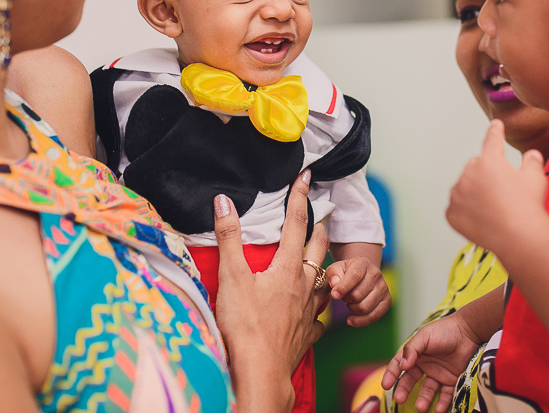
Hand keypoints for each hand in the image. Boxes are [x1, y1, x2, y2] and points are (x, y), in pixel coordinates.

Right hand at [214, 170, 330, 412]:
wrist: (261, 371)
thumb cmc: (245, 325)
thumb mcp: (231, 277)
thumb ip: (229, 237)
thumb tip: (224, 201)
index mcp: (287, 268)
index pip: (295, 223)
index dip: (299, 197)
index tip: (305, 177)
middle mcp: (304, 286)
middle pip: (319, 249)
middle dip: (320, 229)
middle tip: (320, 217)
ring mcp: (309, 312)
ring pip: (324, 282)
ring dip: (324, 268)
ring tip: (320, 262)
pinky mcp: (307, 335)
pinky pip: (319, 319)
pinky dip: (318, 311)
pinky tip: (314, 315)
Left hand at [326, 257, 390, 326]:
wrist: (362, 274)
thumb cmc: (345, 273)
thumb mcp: (336, 269)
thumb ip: (333, 274)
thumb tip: (335, 284)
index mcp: (363, 263)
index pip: (354, 276)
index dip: (343, 287)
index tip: (334, 295)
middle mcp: (376, 274)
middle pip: (357, 295)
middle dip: (345, 299)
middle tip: (342, 297)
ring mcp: (384, 287)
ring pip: (364, 307)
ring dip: (352, 309)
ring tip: (349, 303)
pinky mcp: (387, 300)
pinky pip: (374, 316)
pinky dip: (360, 321)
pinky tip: (350, 320)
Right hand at [381, 314, 480, 412]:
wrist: (469, 331)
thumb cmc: (445, 330)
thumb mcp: (425, 336)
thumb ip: (412, 349)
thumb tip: (402, 366)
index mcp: (415, 354)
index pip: (399, 365)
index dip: (391, 374)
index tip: (385, 385)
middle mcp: (425, 365)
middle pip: (411, 380)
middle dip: (404, 390)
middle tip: (399, 399)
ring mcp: (438, 374)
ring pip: (428, 390)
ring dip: (423, 399)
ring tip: (420, 408)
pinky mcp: (452, 380)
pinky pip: (446, 394)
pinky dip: (442, 403)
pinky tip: (438, 409)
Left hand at [446, 120, 547, 254]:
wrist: (519, 238)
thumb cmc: (529, 207)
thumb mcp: (536, 179)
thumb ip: (532, 162)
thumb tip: (532, 155)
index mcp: (490, 160)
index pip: (493, 140)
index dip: (495, 132)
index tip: (495, 124)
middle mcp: (469, 173)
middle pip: (475, 166)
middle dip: (486, 174)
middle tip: (503, 192)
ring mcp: (457, 194)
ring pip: (463, 187)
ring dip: (473, 192)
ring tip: (494, 209)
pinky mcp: (451, 213)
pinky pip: (456, 208)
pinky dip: (465, 212)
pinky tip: (483, 220)